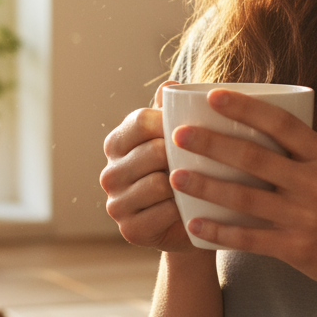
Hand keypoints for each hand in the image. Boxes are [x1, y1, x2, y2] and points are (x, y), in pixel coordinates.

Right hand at [100, 81, 194, 250]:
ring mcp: (116, 204)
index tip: (197, 126)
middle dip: (182, 155)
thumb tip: (171, 86)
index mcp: (117, 143)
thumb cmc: (187, 170)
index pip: (141, 120)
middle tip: (207, 158)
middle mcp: (109, 173)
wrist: (193, 221)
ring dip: (185, 184)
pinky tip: (194, 207)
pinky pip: (164, 213)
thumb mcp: (180, 139)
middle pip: (151, 152)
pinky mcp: (130, 230)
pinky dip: (184, 210)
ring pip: (158, 184)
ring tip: (203, 182)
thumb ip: (172, 111)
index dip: (171, 122)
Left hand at [169, 89, 316, 301]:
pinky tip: (195, 223)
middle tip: (179, 135)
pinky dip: (220, 231)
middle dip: (212, 143)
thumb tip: (254, 123)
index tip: (213, 95)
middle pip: (255, 157)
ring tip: (176, 177)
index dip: (246, 108)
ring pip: (246, 198)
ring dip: (207, 186)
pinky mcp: (296, 248)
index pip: (281, 123)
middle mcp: (315, 182)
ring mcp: (305, 216)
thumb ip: (300, 151)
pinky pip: (250, 238)